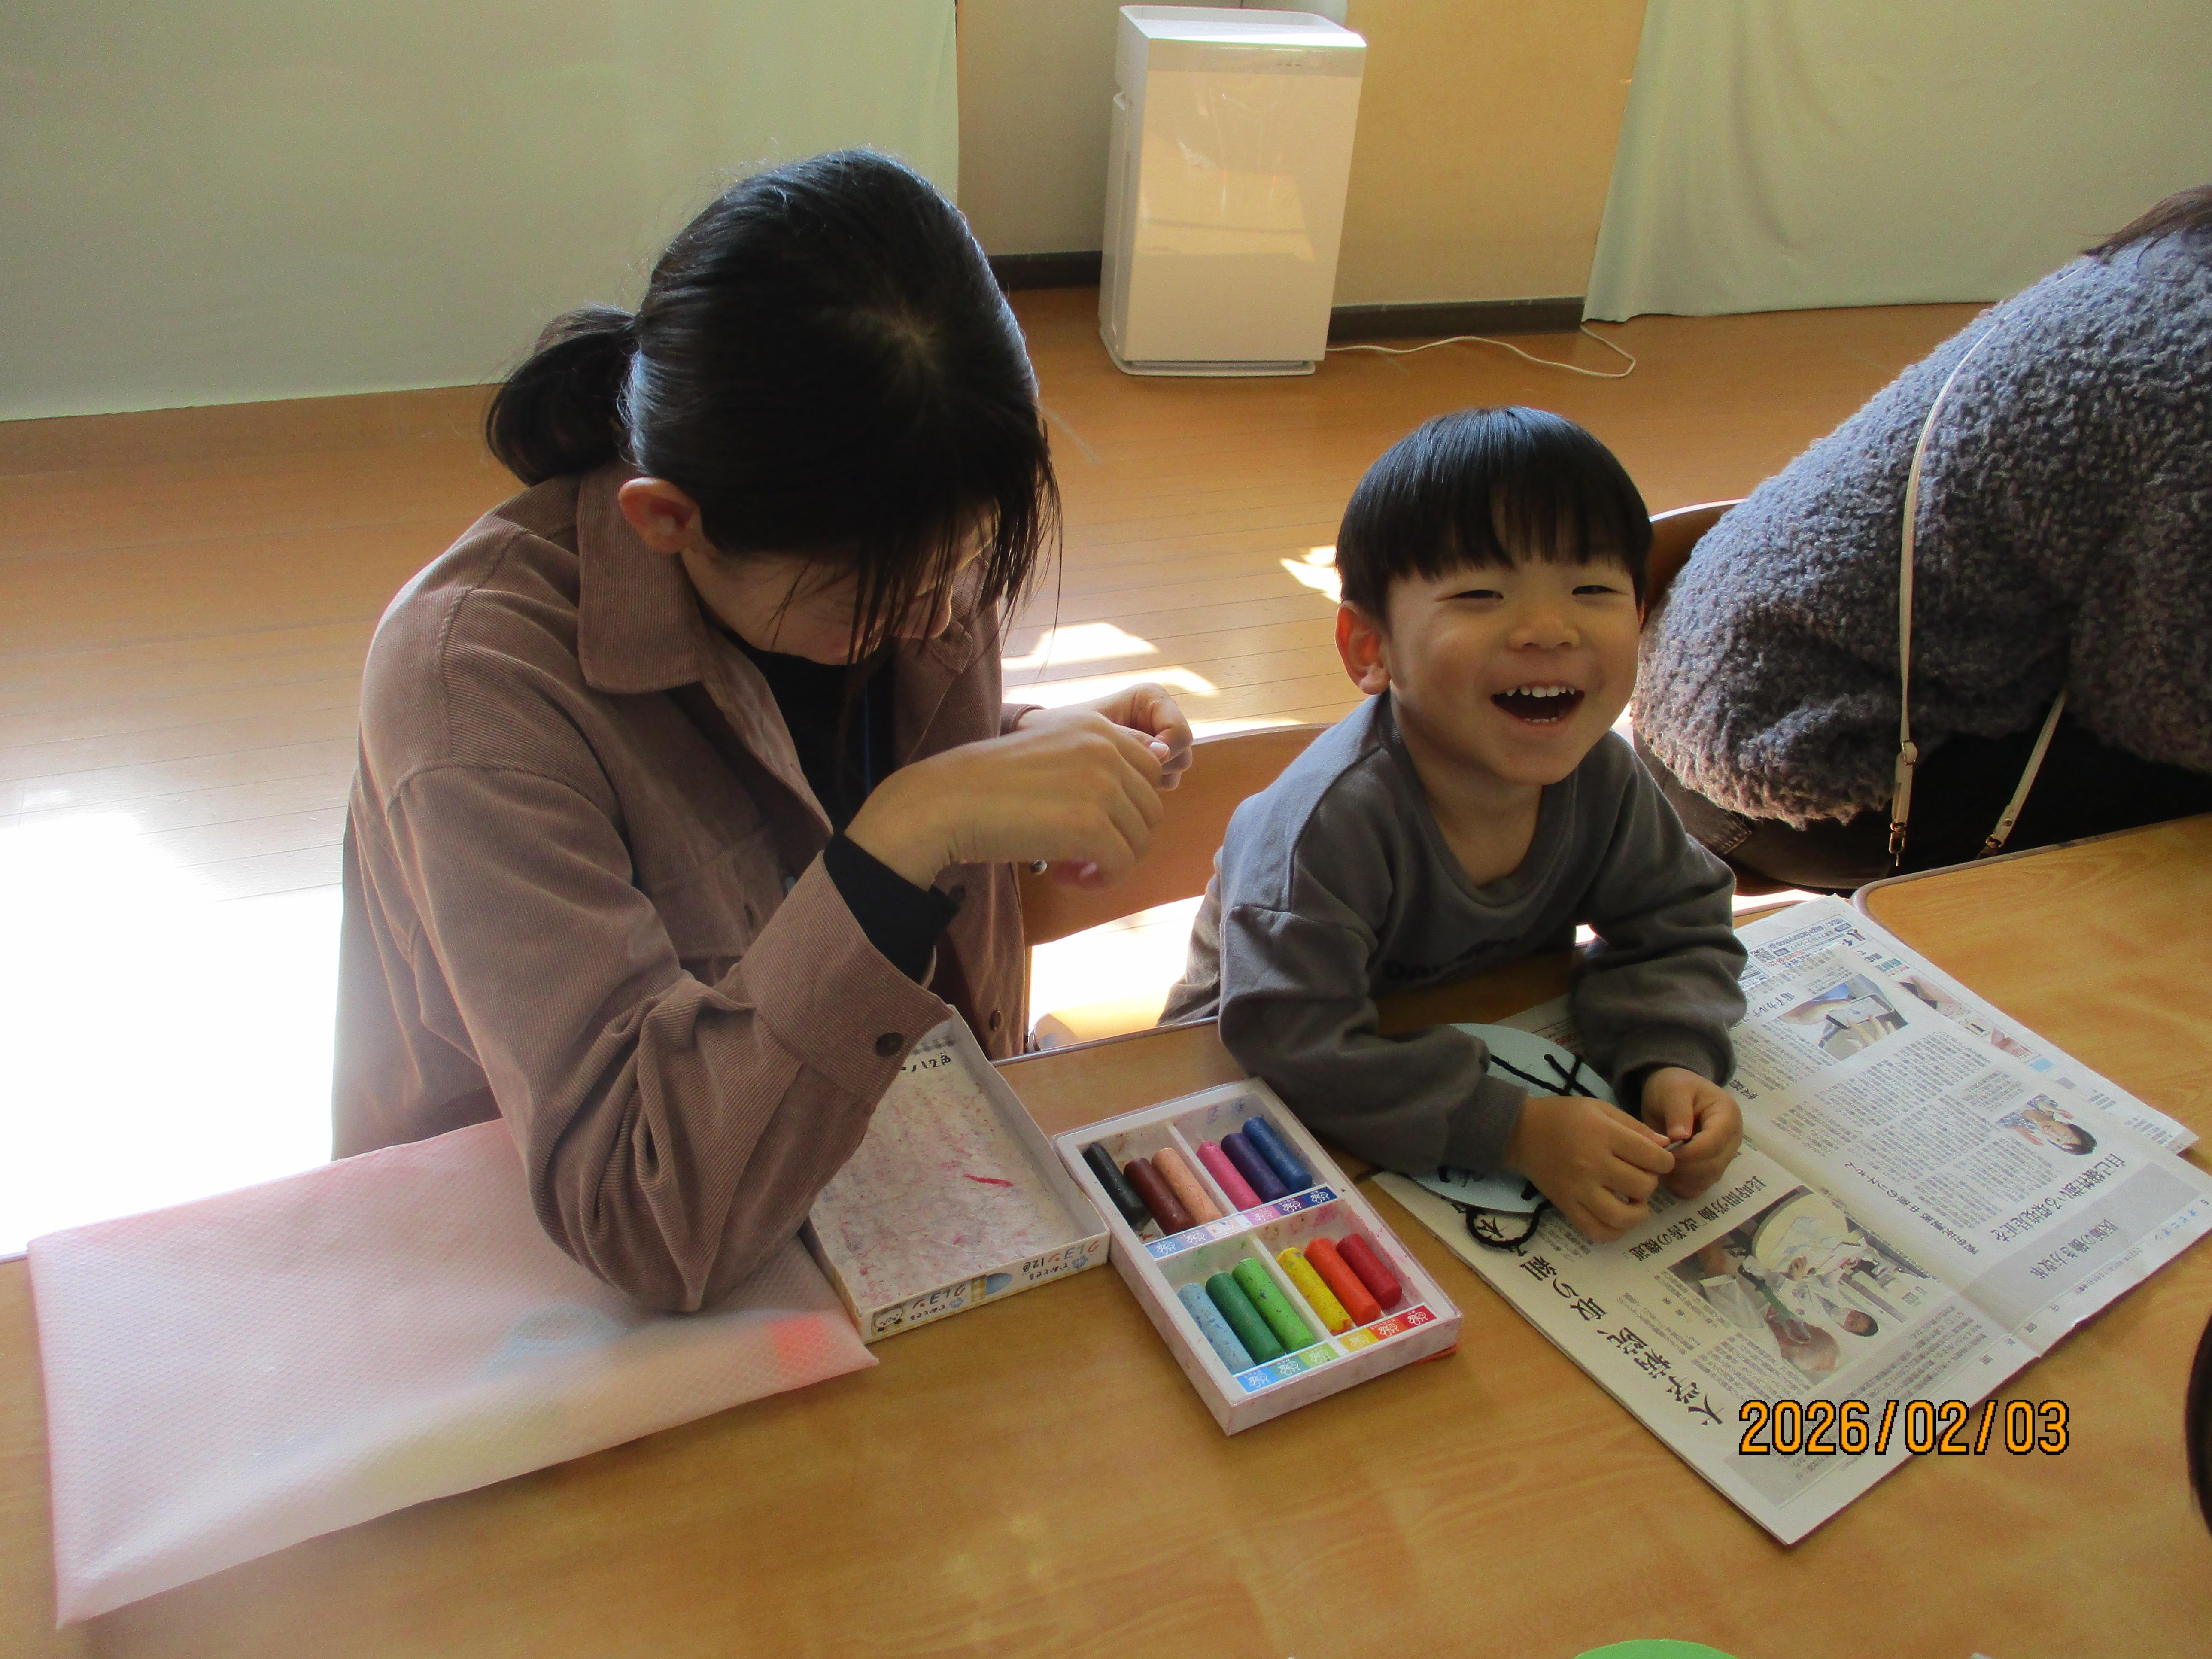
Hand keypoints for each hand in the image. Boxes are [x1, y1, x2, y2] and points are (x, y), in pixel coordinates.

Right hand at [846, 712, 1164, 887]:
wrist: (946, 801)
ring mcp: (1100, 785)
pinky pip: (1122, 863)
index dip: (1128, 808)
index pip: (1149, 772)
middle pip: (1150, 808)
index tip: (1093, 826)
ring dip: (1111, 861)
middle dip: (1124, 837)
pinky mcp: (1089, 825)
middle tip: (1084, 855)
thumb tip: (1153, 770)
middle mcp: (1105, 748)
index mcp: (1096, 726)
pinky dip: (1101, 879)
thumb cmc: (990, 782)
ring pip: (1140, 838)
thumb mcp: (1048, 747)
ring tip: (1072, 869)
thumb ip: (1095, 756)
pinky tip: (1067, 877)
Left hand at [1016, 683, 1192, 790]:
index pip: (1179, 731)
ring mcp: (1160, 740)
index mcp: (1151, 697)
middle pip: (1184, 751)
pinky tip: (1124, 781)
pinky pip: (1168, 779)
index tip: (1135, 758)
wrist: (1047, 744)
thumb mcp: (1096, 731)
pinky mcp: (1154, 760)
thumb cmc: (1067, 728)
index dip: (1165, 749)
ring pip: (1178, 767)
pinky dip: (1149, 785)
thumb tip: (1161, 753)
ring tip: (1121, 774)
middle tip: (1127, 769)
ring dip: (1154, 777)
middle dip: (1160, 765)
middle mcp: (1161, 717)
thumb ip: (1129, 740)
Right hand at [1505, 1094, 1675, 1242]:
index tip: (1656, 1160)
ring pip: (1623, 1216)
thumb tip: (1666, 1148)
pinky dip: (1615, 1231)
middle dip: (1650, 1183)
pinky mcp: (1566, 1206)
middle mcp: (1592, 1164)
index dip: (1665, 1161)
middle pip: (1642, 1187)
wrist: (1522, 1132)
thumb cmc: (1565, 1116)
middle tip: (1639, 1175)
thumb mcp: (1601, 1109)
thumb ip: (1636, 1127)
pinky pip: (1597, 1232)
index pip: (1653, 1158)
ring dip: (1637, 1212)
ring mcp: (1578, 1189)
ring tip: (1633, 1202)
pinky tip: (1617, 1217)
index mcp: (1604, 1135)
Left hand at [1640, 1067, 1742, 1198]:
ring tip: (1661, 1165)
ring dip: (1683, 1179)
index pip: (1714, 1142)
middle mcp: (1732, 1138)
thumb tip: (1679, 1137)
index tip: (1666, 1151)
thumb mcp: (1672, 1090)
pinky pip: (1702, 1186)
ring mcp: (1724, 1155)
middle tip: (1659, 1160)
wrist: (1672, 1092)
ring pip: (1709, 1179)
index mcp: (1727, 1115)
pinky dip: (1684, 1186)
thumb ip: (1677, 1111)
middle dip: (1684, 1167)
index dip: (1689, 1152)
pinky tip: (1667, 1176)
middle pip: (1714, 1165)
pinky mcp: (1713, 1167)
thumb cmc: (1673, 1086)